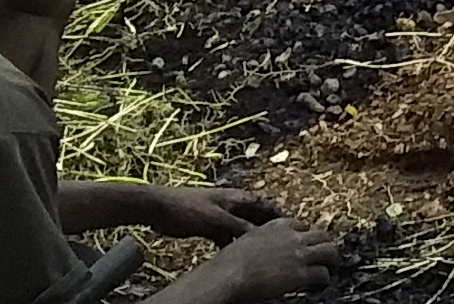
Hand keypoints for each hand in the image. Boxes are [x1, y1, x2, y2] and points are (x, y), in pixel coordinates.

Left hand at [141, 186, 279, 242]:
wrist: (160, 208)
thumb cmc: (189, 208)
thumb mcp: (217, 219)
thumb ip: (240, 227)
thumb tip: (263, 236)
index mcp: (238, 198)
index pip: (265, 206)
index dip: (280, 216)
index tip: (293, 228)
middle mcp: (233, 205)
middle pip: (256, 217)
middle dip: (269, 228)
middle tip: (282, 243)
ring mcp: (221, 215)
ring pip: (243, 228)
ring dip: (251, 237)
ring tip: (264, 251)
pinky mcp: (210, 226)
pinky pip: (228, 236)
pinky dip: (234, 244)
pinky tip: (237, 255)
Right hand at [196, 218, 335, 301]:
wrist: (227, 276)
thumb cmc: (228, 263)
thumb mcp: (247, 241)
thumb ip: (262, 241)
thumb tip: (265, 252)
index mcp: (276, 225)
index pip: (302, 225)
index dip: (307, 237)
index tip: (306, 246)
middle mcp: (291, 236)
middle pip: (322, 235)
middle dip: (324, 246)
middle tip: (324, 258)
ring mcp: (298, 253)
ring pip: (329, 251)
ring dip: (330, 262)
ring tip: (328, 271)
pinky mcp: (300, 273)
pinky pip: (323, 274)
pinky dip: (324, 280)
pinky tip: (318, 286)